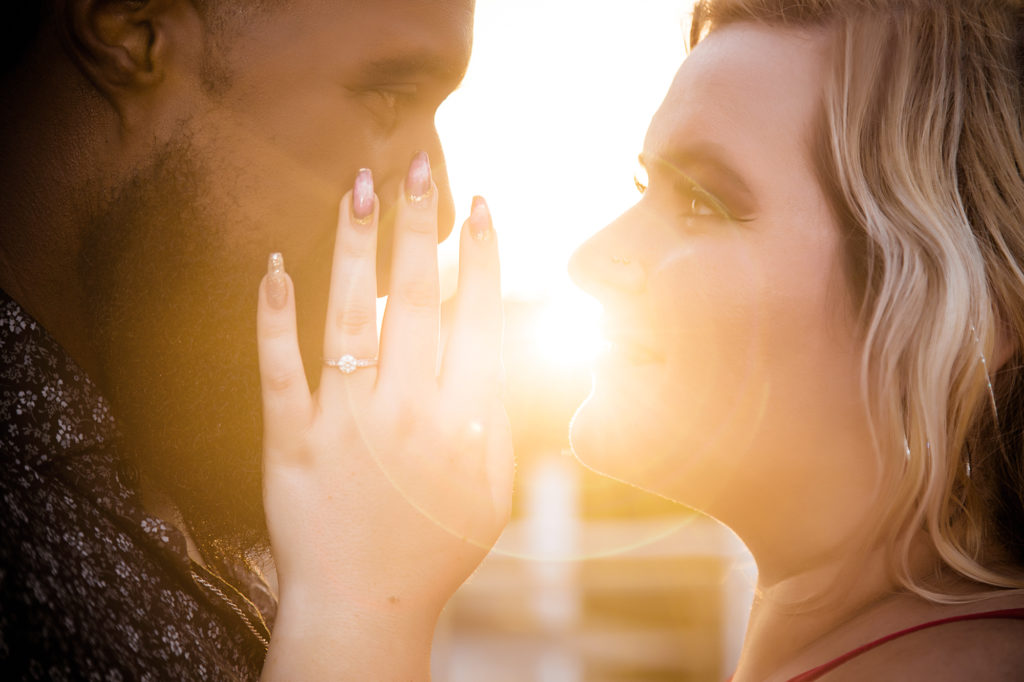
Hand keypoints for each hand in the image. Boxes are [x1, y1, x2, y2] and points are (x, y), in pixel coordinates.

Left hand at [257, 153, 512, 679]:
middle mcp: (407, 411)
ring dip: (353, 246)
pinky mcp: (291, 442)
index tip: (480, 205)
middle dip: (418, 224)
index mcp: (464, 421)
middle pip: (414, 299)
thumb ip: (500, 419)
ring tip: (357, 186)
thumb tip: (496, 349)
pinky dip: (274, 317)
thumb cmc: (437, 550)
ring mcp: (346, 424)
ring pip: (349, 317)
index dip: (482, 256)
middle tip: (416, 165)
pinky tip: (276, 266)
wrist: (367, 608)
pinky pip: (279, 370)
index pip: (478, 318)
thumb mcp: (495, 492)